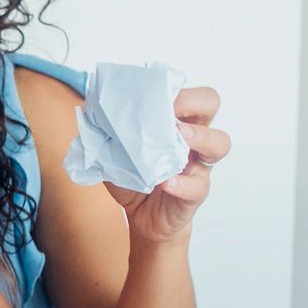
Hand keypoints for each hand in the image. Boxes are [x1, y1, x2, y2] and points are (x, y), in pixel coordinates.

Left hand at [106, 85, 228, 246]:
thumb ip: (106, 132)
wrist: (142, 218)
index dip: (177, 89)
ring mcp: (198, 165)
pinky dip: (181, 183)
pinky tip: (165, 182)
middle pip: (211, 104)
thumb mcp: (114, 153)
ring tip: (178, 136)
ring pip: (219, 143)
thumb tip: (88, 110)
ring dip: (200, 136)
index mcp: (176, 122)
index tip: (154, 96)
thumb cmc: (134, 180)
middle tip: (171, 110)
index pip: (188, 93)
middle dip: (194, 101)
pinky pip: (198, 185)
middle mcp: (193, 139)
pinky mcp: (195, 193)